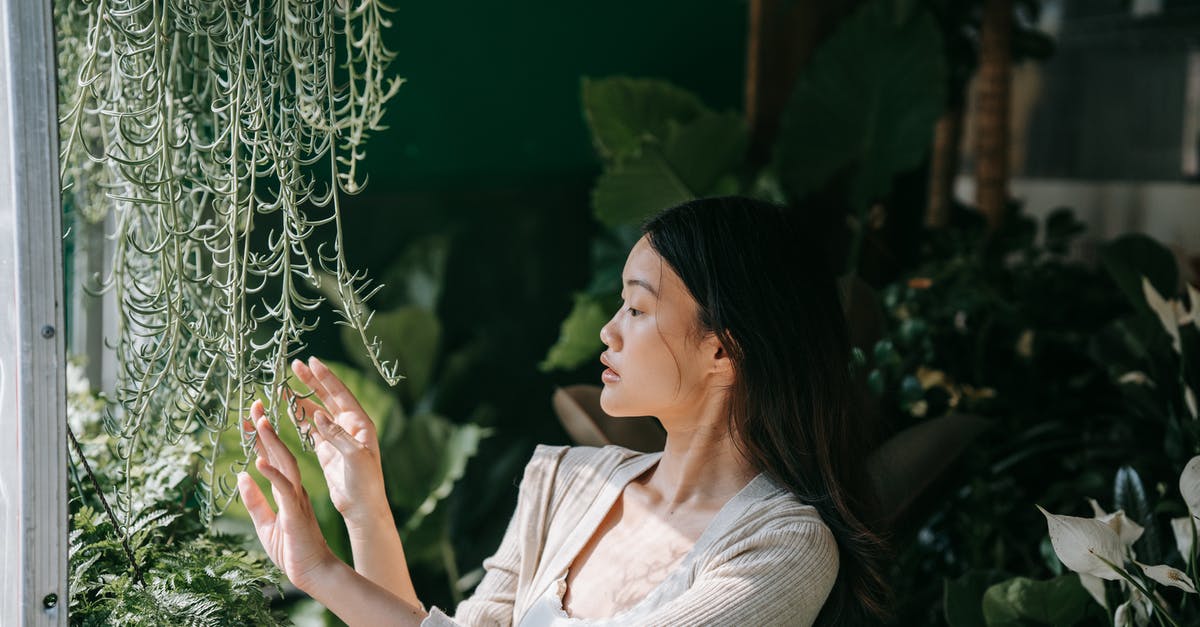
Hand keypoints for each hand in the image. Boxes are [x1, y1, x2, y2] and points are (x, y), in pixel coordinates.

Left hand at [238, 400, 336, 591]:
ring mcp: (296, 499)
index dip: (261, 437)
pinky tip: (259, 462)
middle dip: (266, 429)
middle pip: (280, 451)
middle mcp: (294, 489)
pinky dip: (271, 474)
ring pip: (285, 463)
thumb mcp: (266, 523)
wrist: (314, 572)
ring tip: (260, 422)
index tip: (250, 418)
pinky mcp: (295, 512)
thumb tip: (242, 476)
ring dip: (271, 442)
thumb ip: (255, 500)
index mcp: (288, 490)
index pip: (272, 457)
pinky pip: (283, 489)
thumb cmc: (293, 551)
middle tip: (255, 405)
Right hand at [287, 357, 389, 528]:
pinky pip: (312, 429)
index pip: (341, 394)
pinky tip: (289, 410)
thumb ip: (336, 434)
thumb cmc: (364, 482)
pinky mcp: (328, 450)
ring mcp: (338, 437)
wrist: (362, 507)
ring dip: (303, 398)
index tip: (311, 361)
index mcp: (360, 423)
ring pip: (318, 411)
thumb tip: (319, 413)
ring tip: (285, 387)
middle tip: (294, 365)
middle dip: (312, 380)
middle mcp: (350, 426)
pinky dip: (301, 418)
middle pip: (329, 397)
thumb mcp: (353, 456)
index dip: (325, 377)